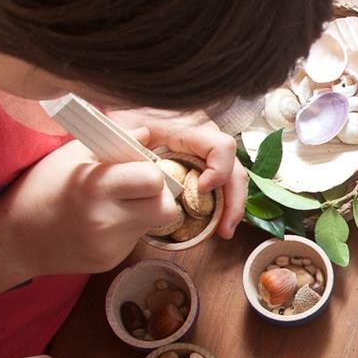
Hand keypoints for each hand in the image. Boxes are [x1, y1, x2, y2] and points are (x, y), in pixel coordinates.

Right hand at [0, 137, 180, 278]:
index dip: (153, 172)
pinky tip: (102, 222)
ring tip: (115, 204)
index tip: (140, 168)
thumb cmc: (42, 187)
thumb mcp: (72, 155)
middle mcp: (106, 221)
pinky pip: (134, 239)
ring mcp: (110, 247)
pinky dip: (126, 227)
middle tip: (141, 189)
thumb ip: (114, 143)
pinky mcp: (110, 262)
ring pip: (152, 224)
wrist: (16, 238)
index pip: (154, 181)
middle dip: (160, 196)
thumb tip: (147, 133)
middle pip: (166, 210)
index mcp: (96, 187)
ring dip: (142, 211)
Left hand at [105, 108, 248, 236]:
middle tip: (224, 229)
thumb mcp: (122, 124)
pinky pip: (223, 186)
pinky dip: (223, 207)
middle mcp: (205, 139)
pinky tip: (218, 226)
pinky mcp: (204, 167)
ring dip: (232, 208)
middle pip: (234, 168)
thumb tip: (141, 136)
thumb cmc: (126, 123)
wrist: (124, 127)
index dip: (218, 169)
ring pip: (233, 180)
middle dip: (234, 201)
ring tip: (224, 233)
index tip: (202, 190)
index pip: (220, 146)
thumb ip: (127, 132)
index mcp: (189, 127)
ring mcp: (207, 154)